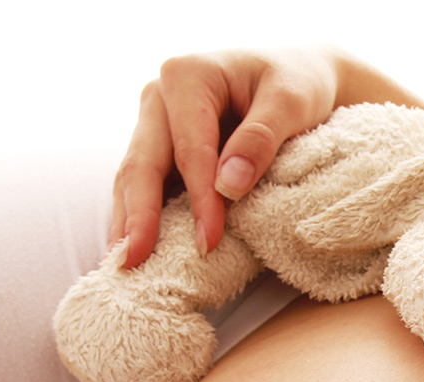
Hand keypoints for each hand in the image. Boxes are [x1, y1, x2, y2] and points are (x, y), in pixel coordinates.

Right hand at [109, 47, 341, 268]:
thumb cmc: (297, 83)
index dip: (198, 198)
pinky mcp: (162, 148)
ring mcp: (156, 123)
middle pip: (143, 163)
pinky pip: (148, 185)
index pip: (190, 149)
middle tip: (133, 262)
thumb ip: (260, 139)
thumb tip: (228, 186)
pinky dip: (141, 217)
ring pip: (134, 177)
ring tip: (124, 264)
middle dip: (138, 216)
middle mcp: (160, 97)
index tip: (209, 241)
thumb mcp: (292, 102)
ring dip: (129, 222)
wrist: (298, 76)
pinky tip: (136, 248)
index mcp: (188, 75)